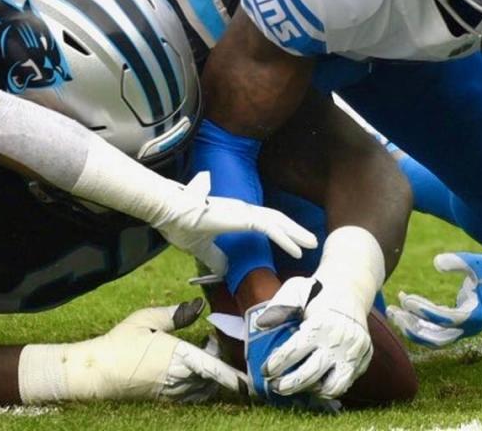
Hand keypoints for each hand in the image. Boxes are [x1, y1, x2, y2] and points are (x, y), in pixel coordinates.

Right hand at [34, 299, 249, 401]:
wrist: (97, 371)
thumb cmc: (120, 342)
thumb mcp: (147, 319)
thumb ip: (176, 314)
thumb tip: (199, 306)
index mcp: (176, 356)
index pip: (212, 367)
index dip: (233, 376)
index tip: (250, 381)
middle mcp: (178, 377)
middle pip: (213, 377)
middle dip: (221, 363)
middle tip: (212, 342)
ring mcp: (172, 391)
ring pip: (204, 387)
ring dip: (211, 374)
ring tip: (201, 352)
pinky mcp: (166, 398)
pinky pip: (193, 394)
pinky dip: (201, 384)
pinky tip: (193, 370)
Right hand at [152, 172, 316, 276]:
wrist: (170, 213)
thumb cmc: (181, 226)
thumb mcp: (201, 248)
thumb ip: (214, 257)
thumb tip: (223, 270)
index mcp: (234, 214)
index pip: (263, 221)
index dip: (279, 231)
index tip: (292, 242)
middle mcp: (243, 210)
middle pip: (276, 219)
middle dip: (294, 230)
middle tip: (310, 241)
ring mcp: (244, 212)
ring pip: (278, 222)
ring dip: (296, 233)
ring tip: (311, 243)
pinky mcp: (243, 217)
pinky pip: (271, 229)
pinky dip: (286, 239)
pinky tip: (298, 250)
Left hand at [256, 276, 371, 399]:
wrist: (350, 290)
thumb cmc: (317, 293)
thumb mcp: (296, 290)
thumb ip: (279, 308)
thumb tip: (260, 325)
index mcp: (321, 324)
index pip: (293, 351)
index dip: (276, 364)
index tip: (265, 370)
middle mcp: (339, 340)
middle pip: (310, 374)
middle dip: (288, 384)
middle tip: (275, 386)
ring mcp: (354, 352)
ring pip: (333, 386)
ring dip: (312, 390)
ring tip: (298, 387)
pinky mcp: (364, 359)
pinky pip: (346, 382)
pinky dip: (330, 387)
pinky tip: (316, 382)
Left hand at [387, 251, 481, 347]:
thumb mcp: (479, 262)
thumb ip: (459, 262)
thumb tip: (437, 263)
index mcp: (476, 316)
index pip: (444, 319)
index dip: (423, 310)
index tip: (406, 299)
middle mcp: (469, 328)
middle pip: (435, 339)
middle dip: (412, 328)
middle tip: (393, 313)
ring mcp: (463, 328)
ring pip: (433, 338)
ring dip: (412, 327)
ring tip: (393, 312)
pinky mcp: (459, 324)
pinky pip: (435, 330)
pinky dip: (419, 322)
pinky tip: (405, 307)